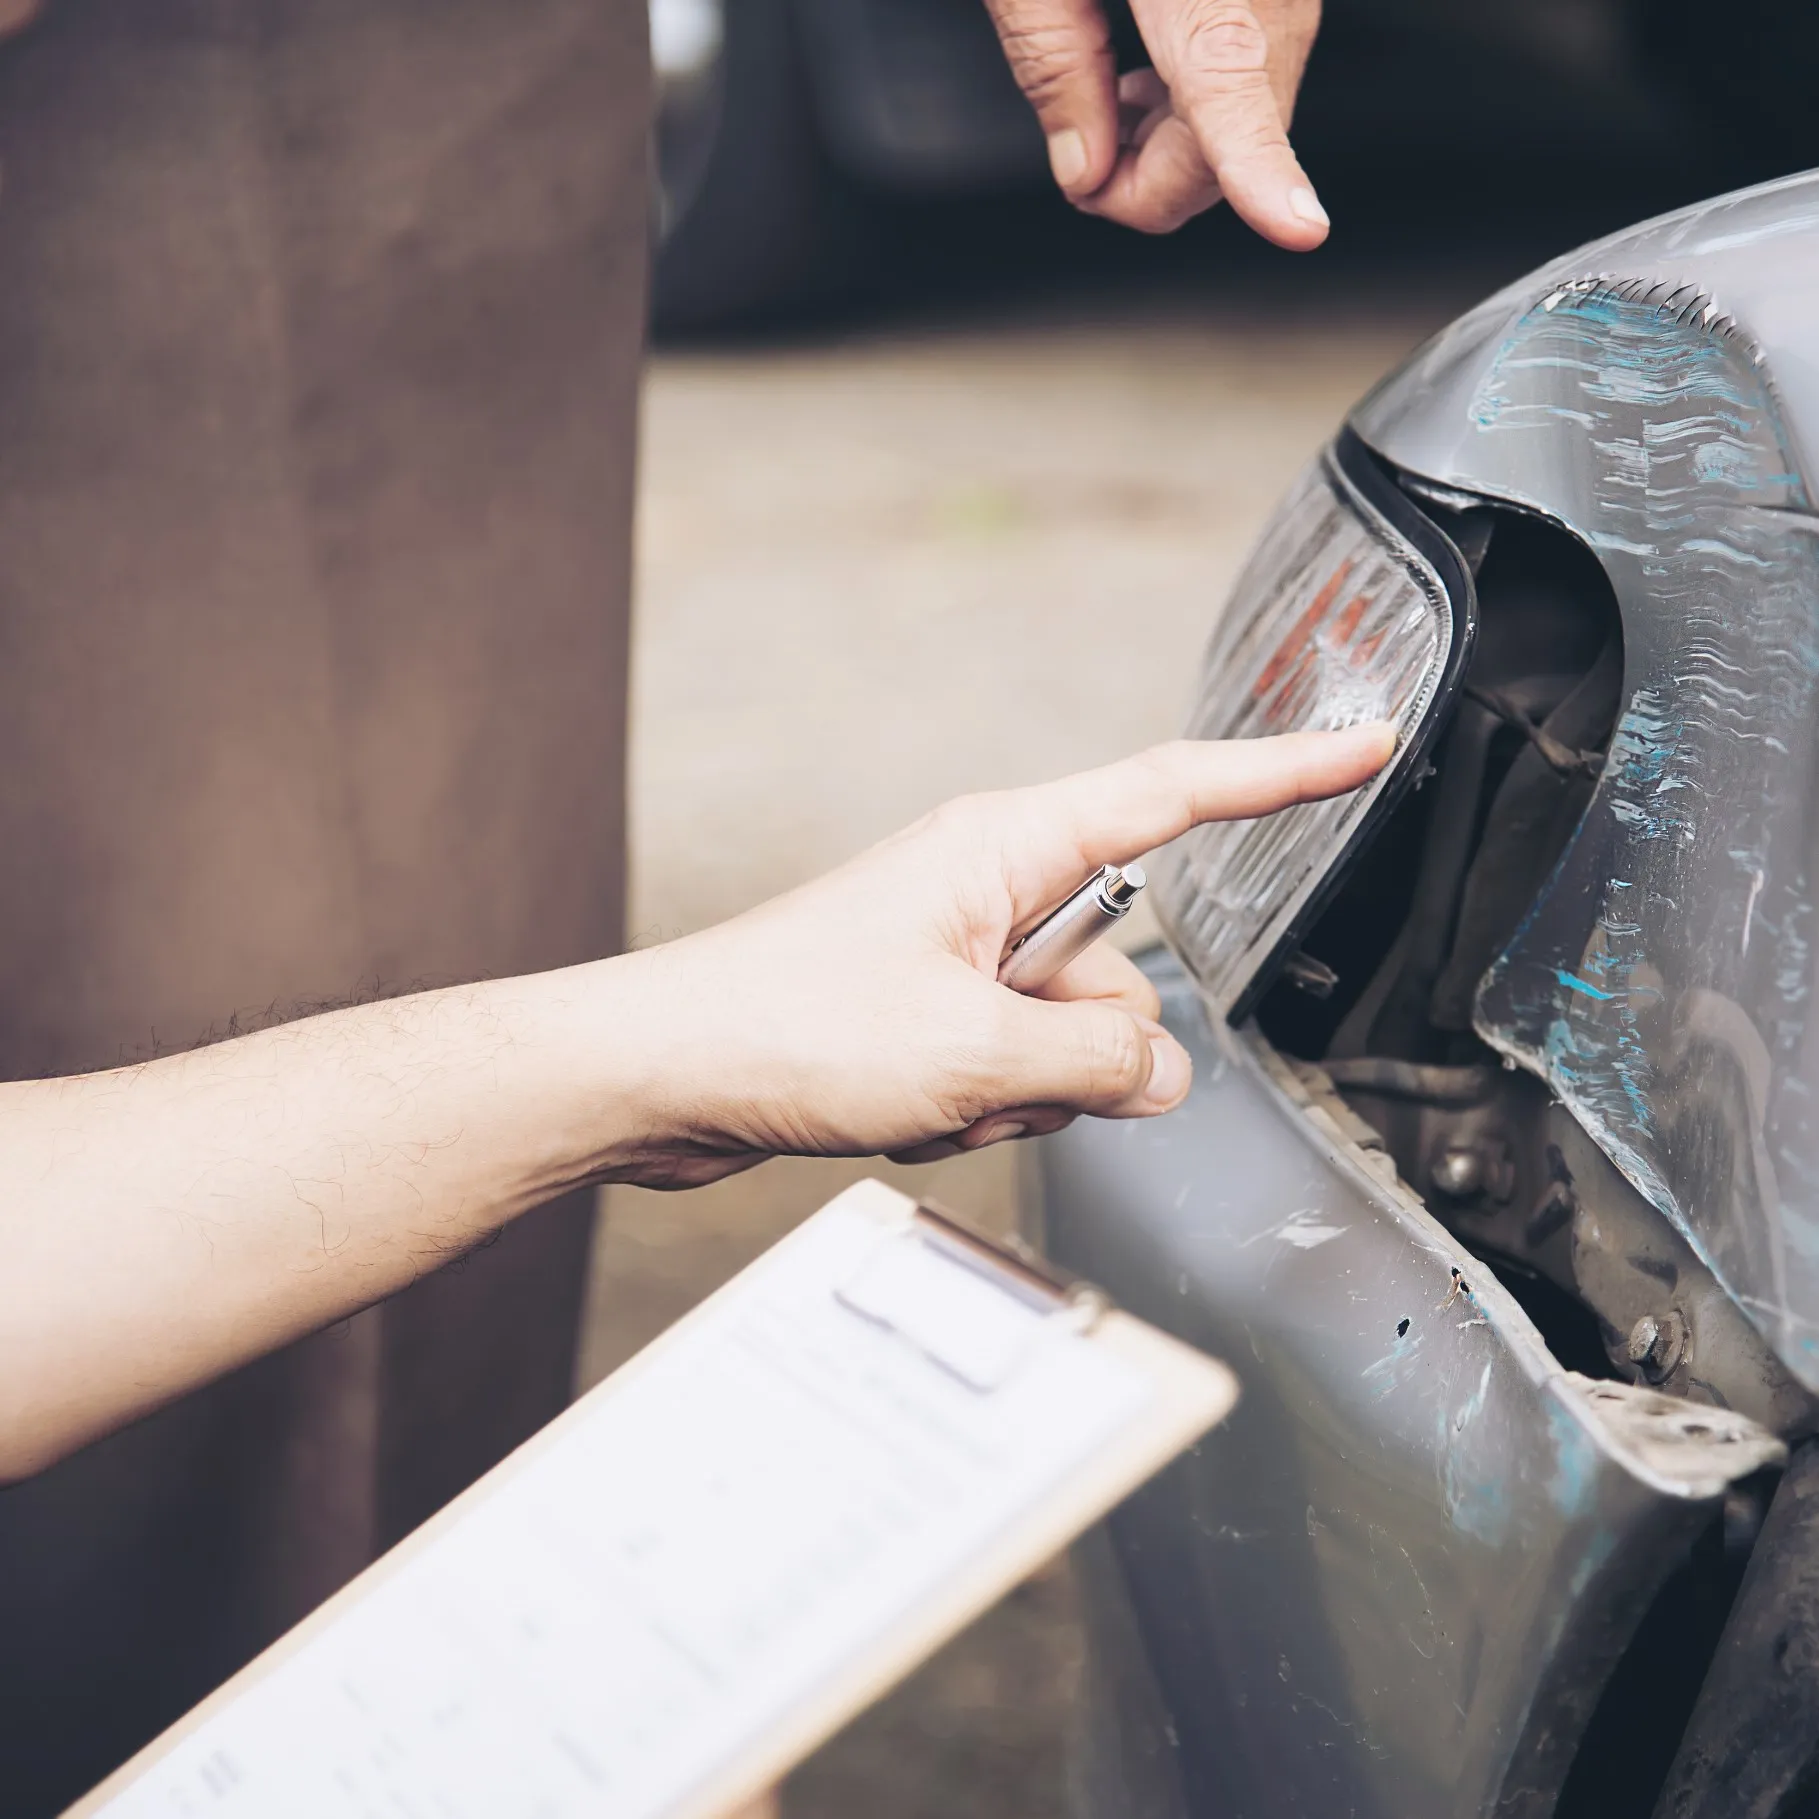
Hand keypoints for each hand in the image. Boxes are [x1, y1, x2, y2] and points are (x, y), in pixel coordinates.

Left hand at [618, 725, 1392, 1185]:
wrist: (662, 1075)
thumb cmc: (782, 1027)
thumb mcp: (972, 1050)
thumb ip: (1101, 1055)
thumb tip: (1166, 1069)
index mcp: (1003, 848)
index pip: (1174, 794)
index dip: (1281, 774)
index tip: (1364, 745)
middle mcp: (986, 889)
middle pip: (1122, 969)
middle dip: (1081, 1049)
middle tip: (989, 1073)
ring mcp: (957, 955)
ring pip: (1067, 1039)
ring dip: (1015, 1093)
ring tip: (920, 1095)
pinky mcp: (928, 1014)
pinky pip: (1006, 1072)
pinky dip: (969, 1109)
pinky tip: (895, 1112)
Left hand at [982, 0, 1324, 239]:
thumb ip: (1049, 63)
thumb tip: (1084, 173)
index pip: (1232, 87)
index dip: (1267, 170)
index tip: (1300, 229)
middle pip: (1235, 131)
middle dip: (1153, 181)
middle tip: (1078, 160)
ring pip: (1252, 109)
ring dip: (1174, 142)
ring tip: (1103, 87)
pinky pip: (1257, 66)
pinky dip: (1198, 98)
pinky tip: (1143, 66)